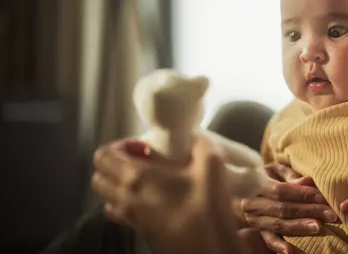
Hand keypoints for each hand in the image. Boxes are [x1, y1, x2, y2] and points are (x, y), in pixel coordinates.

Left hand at [91, 137, 248, 253]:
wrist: (209, 248)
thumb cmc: (205, 207)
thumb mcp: (212, 164)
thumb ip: (202, 144)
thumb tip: (197, 140)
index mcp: (136, 176)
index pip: (103, 156)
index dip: (120, 145)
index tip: (144, 147)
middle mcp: (126, 197)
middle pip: (99, 177)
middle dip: (115, 165)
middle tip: (142, 161)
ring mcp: (131, 217)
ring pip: (106, 197)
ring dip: (118, 184)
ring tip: (146, 180)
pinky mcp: (140, 231)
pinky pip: (120, 213)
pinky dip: (126, 203)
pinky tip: (152, 199)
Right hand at [236, 163, 338, 253]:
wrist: (244, 187)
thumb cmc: (267, 176)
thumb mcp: (276, 170)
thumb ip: (291, 175)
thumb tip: (307, 181)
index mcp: (256, 184)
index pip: (281, 191)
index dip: (302, 195)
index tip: (322, 198)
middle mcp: (253, 204)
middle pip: (283, 209)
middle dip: (309, 211)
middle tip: (330, 214)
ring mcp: (255, 220)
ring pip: (279, 225)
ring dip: (300, 227)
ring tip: (320, 227)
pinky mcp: (259, 232)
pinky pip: (269, 240)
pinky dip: (279, 247)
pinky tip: (291, 252)